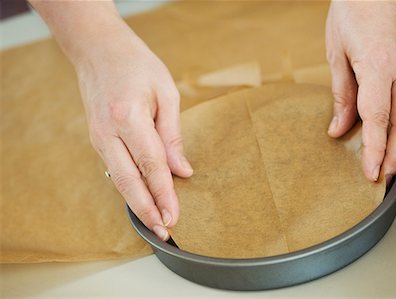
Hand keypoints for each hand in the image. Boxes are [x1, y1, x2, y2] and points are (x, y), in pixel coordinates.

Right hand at [76, 24, 192, 239]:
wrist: (99, 49)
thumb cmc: (137, 65)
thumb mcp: (166, 93)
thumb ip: (173, 135)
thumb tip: (182, 170)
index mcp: (128, 116)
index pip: (151, 165)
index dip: (164, 194)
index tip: (175, 216)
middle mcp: (107, 132)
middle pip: (128, 181)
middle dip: (147, 210)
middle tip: (164, 231)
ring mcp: (97, 137)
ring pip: (118, 180)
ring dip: (136, 203)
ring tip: (154, 223)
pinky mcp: (96, 139)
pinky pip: (114, 169)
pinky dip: (128, 187)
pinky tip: (141, 199)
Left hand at [326, 1, 395, 182]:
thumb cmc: (353, 10)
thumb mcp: (337, 54)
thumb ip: (341, 95)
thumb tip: (339, 127)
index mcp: (381, 66)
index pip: (379, 119)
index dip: (376, 150)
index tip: (371, 172)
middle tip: (384, 177)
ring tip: (387, 162)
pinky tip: (389, 132)